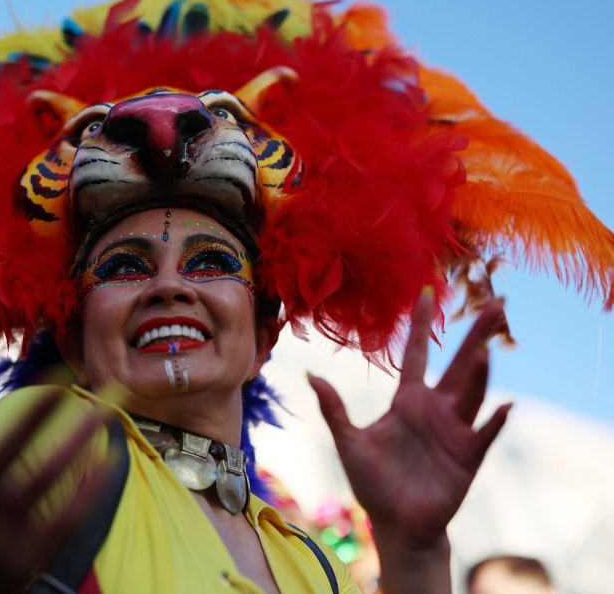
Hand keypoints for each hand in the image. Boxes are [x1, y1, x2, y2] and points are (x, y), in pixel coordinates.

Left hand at [307, 292, 510, 547]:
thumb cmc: (373, 483)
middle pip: (459, 364)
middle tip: (496, 304)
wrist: (396, 523)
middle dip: (476, 335)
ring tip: (486, 350)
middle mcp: (435, 410)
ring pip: (473, 393)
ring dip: (481, 373)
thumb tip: (311, 375)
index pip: (418, 354)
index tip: (427, 292)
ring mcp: (454, 431)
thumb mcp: (349, 442)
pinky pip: (484, 434)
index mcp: (407, 401)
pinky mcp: (467, 456)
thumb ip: (334, 409)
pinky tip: (506, 406)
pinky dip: (495, 421)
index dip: (422, 325)